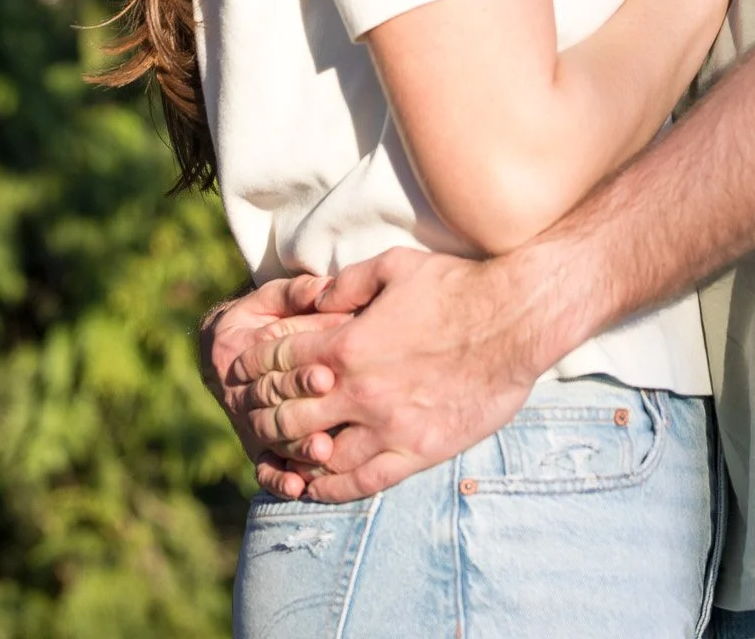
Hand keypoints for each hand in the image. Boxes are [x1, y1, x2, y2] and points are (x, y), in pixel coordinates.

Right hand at [199, 273, 354, 469]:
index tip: (327, 373)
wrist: (228, 350)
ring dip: (298, 448)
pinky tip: (298, 488)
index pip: (273, 367)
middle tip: (331, 416)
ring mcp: (251, 425)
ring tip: (323, 452)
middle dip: (305, 410)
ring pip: (273, 441)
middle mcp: (245, 395)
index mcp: (243, 355)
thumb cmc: (262, 316)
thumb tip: (325, 288)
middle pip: (275, 407)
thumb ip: (296, 292)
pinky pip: (265, 468)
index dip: (300, 372)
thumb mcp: (272, 297)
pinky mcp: (260, 447)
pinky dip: (277, 480)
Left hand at [231, 247, 549, 502]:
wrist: (515, 320)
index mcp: (348, 344)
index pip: (280, 363)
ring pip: (319, 456)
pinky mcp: (417, 452)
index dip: (252, 368)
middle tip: (249, 415)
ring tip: (274, 453)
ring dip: (290, 455)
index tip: (240, 372)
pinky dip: (330, 488)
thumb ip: (345, 283)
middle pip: (288, 415)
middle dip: (260, 414)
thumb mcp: (394, 266)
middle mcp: (360, 390)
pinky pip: (362, 482)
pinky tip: (317, 485)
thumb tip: (310, 296)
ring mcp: (388, 426)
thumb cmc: (457, 286)